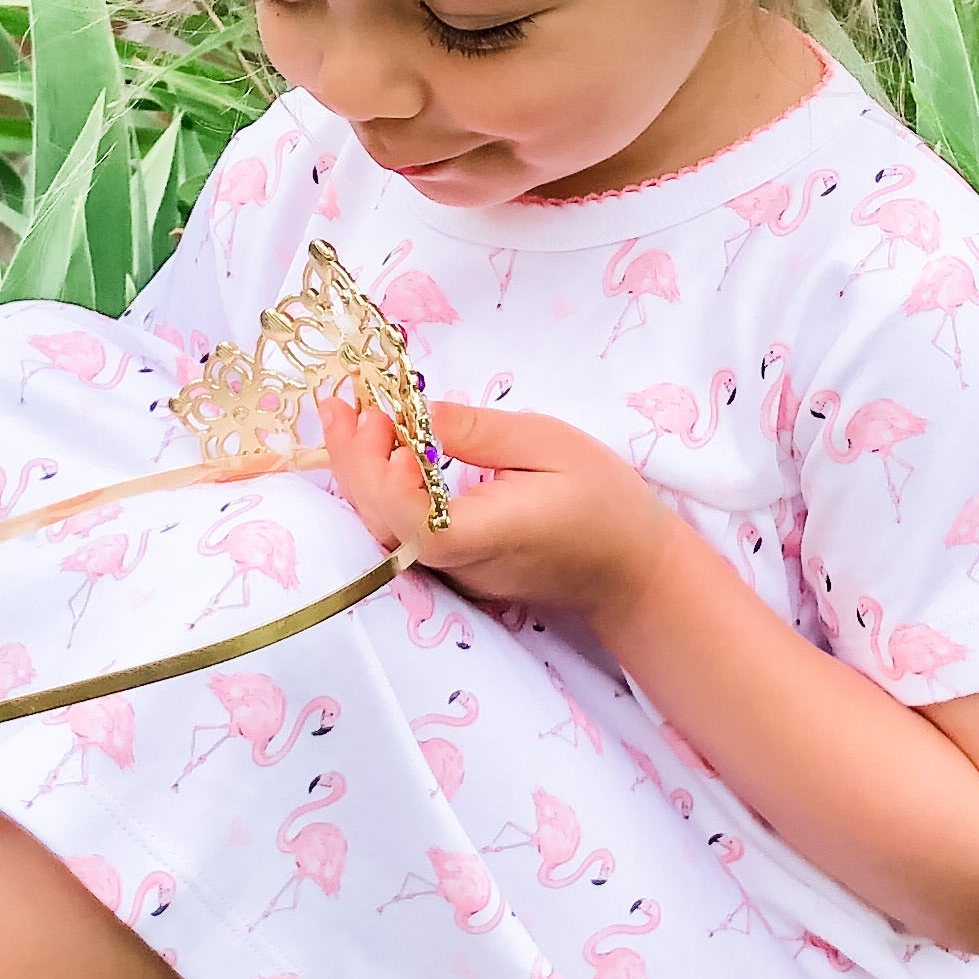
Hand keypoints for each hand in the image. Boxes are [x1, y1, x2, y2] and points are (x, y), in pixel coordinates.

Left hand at [319, 390, 680, 632]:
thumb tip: (416, 414)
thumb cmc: (604, 503)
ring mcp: (451, 574)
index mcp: (477, 534)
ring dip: (363, 474)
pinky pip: (403, 533)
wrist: (633, 571)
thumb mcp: (548, 444)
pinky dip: (384, 492)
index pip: (402, 509)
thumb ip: (476, 431)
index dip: (372, 462)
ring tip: (358, 421)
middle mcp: (454, 564)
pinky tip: (386, 456)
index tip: (373, 410)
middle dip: (352, 459)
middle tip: (345, 404)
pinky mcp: (455, 571)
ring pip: (384, 529)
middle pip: (379, 519)